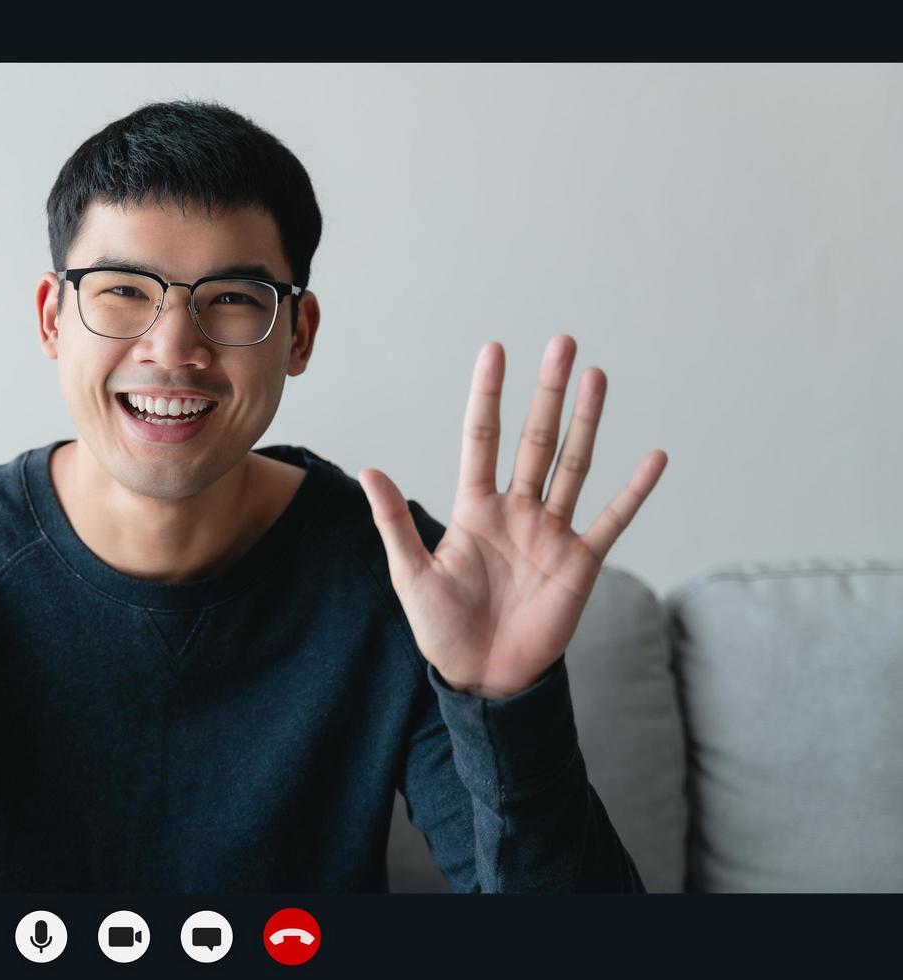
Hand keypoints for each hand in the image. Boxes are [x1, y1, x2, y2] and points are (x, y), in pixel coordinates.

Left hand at [358, 335, 667, 699]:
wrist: (483, 678)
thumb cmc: (442, 629)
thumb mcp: (411, 575)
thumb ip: (395, 522)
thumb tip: (368, 470)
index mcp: (474, 509)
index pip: (482, 439)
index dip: (487, 395)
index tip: (494, 350)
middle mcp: (516, 511)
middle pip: (535, 439)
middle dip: (546, 392)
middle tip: (562, 342)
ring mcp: (551, 533)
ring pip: (573, 465)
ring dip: (587, 421)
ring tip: (596, 376)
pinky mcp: (580, 563)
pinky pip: (612, 519)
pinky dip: (634, 490)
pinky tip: (655, 457)